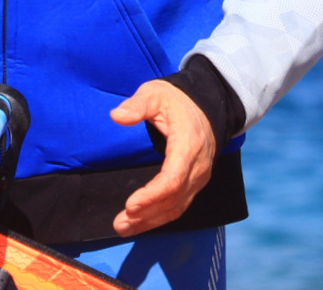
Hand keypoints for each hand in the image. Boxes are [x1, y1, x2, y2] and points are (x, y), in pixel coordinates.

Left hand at [109, 80, 216, 236]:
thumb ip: (136, 106)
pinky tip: (142, 223)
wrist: (206, 105)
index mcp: (188, 145)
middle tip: (119, 224)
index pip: (172, 179)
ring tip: (124, 228)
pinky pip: (180, 205)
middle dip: (146, 214)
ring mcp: (199, 177)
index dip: (152, 195)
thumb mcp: (155, 94)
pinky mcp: (196, 182)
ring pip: (177, 207)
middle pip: (173, 198)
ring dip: (151, 221)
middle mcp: (198, 166)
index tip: (130, 205)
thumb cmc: (177, 100)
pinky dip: (161, 217)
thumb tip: (116, 115)